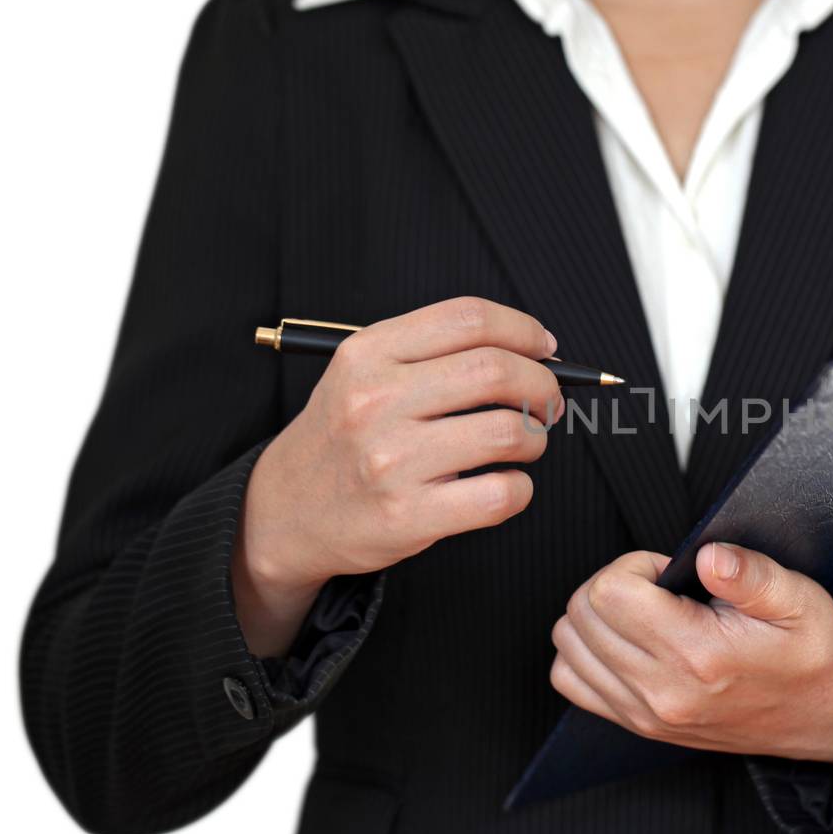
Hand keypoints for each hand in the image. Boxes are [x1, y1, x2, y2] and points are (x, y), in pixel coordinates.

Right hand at [233, 297, 562, 656]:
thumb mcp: (363, 374)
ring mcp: (390, 460)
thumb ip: (435, 353)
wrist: (284, 512)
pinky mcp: (407, 515)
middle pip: (496, 370)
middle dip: (543, 385)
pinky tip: (505, 485)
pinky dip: (521, 489)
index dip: (524, 330)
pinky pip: (500, 494)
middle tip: (548, 402)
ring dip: (535, 439)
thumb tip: (537, 350)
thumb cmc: (344, 438)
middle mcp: (375, 401)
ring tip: (524, 445)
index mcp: (368, 353)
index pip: (469, 318)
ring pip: (508, 432)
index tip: (545, 349)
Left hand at [550, 544, 832, 767]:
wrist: (827, 719)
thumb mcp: (800, 600)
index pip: (610, 592)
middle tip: (659, 587)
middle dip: (612, 583)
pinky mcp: (639, 727)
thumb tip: (709, 556)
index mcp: (697, 655)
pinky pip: (572, 680)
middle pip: (581, 615)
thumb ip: (752, 574)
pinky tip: (626, 639)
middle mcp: (662, 691)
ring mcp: (645, 715)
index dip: (634, 565)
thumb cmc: (813, 655)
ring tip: (644, 611)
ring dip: (595, 615)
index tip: (669, 570)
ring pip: (568, 645)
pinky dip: (586, 651)